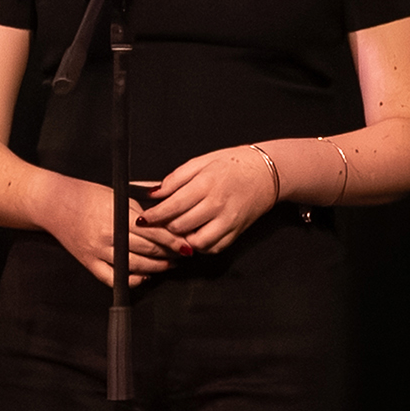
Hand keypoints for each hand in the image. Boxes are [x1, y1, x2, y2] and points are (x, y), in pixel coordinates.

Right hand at [38, 174, 187, 286]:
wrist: (54, 203)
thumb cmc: (88, 194)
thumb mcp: (120, 191)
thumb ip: (145, 197)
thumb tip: (171, 197)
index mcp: (120, 215)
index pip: (155, 232)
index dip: (174, 241)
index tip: (188, 244)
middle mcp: (110, 235)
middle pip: (149, 250)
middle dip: (170, 254)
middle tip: (184, 254)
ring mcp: (99, 251)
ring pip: (135, 266)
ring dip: (156, 268)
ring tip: (169, 264)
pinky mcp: (89, 263)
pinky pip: (113, 278)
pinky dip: (131, 280)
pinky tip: (144, 277)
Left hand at [138, 145, 277, 254]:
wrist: (267, 173)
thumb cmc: (234, 164)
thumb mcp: (202, 162)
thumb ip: (176, 178)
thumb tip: (155, 193)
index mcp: (207, 184)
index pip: (173, 206)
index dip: (154, 216)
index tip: (142, 219)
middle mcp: (218, 204)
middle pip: (180, 226)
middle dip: (164, 228)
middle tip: (157, 224)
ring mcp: (228, 221)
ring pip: (195, 242)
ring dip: (182, 239)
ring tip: (176, 230)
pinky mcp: (236, 232)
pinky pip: (212, 248)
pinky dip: (199, 245)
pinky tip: (195, 234)